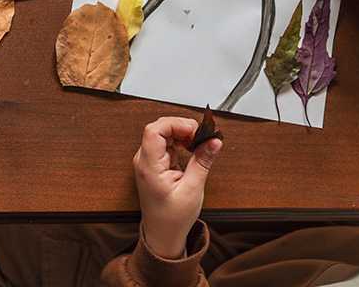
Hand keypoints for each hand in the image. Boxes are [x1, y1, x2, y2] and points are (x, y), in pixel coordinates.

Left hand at [133, 117, 222, 258]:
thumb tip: (213, 141)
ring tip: (199, 144)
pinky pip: (166, 144)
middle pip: (159, 129)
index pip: (154, 130)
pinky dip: (180, 142)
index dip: (175, 124)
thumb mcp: (193, 189)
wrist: (162, 233)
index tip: (195, 130)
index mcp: (149, 166)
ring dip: (182, 134)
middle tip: (201, 136)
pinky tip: (192, 149)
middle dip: (181, 127)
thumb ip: (202, 162)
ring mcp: (148, 160)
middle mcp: (144, 160)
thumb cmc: (172, 217)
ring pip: (163, 134)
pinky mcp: (154, 162)